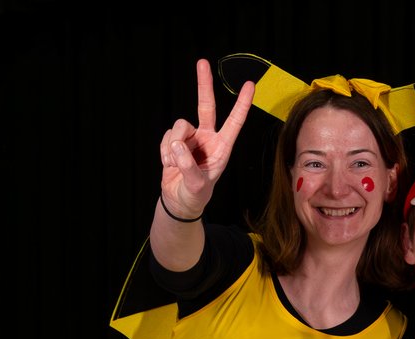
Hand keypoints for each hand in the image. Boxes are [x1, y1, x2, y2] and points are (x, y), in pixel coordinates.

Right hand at [158, 59, 255, 219]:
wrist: (179, 201)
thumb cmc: (195, 195)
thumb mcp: (197, 185)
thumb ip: (189, 166)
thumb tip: (178, 145)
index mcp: (222, 147)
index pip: (234, 122)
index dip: (242, 103)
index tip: (250, 85)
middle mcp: (207, 138)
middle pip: (205, 106)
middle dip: (203, 84)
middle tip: (202, 62)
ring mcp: (190, 138)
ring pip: (179, 126)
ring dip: (173, 144)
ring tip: (175, 163)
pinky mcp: (175, 141)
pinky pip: (167, 136)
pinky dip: (165, 151)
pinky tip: (169, 163)